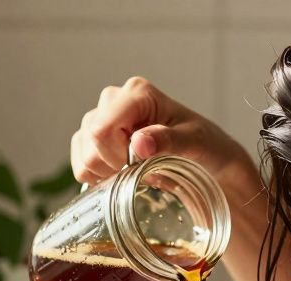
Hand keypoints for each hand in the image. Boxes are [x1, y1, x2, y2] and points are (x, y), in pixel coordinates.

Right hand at [70, 76, 256, 195]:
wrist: (210, 161)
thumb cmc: (206, 147)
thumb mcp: (195, 143)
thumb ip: (168, 140)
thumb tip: (138, 142)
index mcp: (137, 93)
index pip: (102, 129)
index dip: (115, 156)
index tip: (140, 167)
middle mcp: (114, 100)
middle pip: (90, 141)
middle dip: (112, 165)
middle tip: (141, 171)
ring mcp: (102, 119)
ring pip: (82, 154)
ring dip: (106, 172)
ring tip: (134, 172)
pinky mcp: (94, 140)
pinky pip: (80, 163)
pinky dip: (98, 177)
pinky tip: (122, 175)